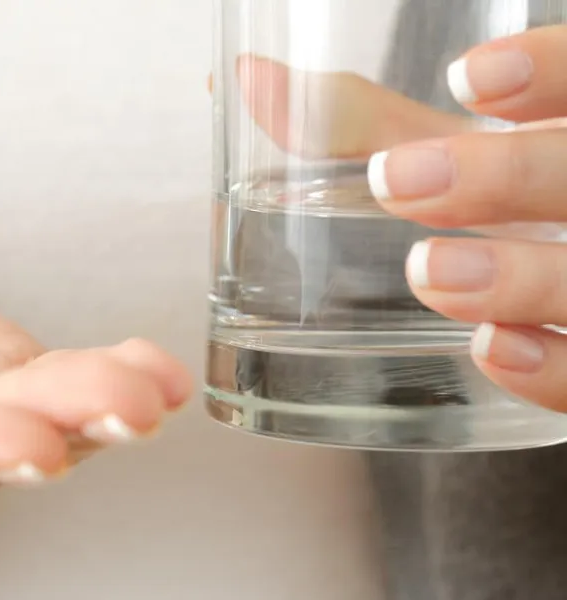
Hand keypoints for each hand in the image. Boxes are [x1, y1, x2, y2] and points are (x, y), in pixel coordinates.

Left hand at [224, 26, 566, 410]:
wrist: (547, 300)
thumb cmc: (497, 207)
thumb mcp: (448, 157)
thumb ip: (362, 122)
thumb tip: (249, 79)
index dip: (551, 73)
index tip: (466, 78)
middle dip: (502, 177)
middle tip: (395, 181)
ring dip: (517, 277)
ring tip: (427, 272)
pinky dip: (550, 367)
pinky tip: (491, 350)